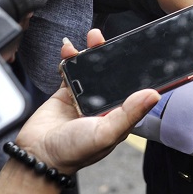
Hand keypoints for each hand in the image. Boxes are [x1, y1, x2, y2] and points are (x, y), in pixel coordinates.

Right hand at [12, 29, 159, 173]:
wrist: (38, 155)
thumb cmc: (73, 152)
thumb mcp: (106, 133)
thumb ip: (130, 113)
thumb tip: (154, 94)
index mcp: (119, 113)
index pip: (133, 86)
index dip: (135, 68)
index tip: (136, 49)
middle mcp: (103, 104)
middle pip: (112, 72)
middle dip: (111, 53)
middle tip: (108, 39)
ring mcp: (84, 96)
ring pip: (91, 68)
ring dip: (91, 51)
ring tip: (92, 38)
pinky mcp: (66, 92)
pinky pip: (71, 70)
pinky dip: (70, 58)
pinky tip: (69, 50)